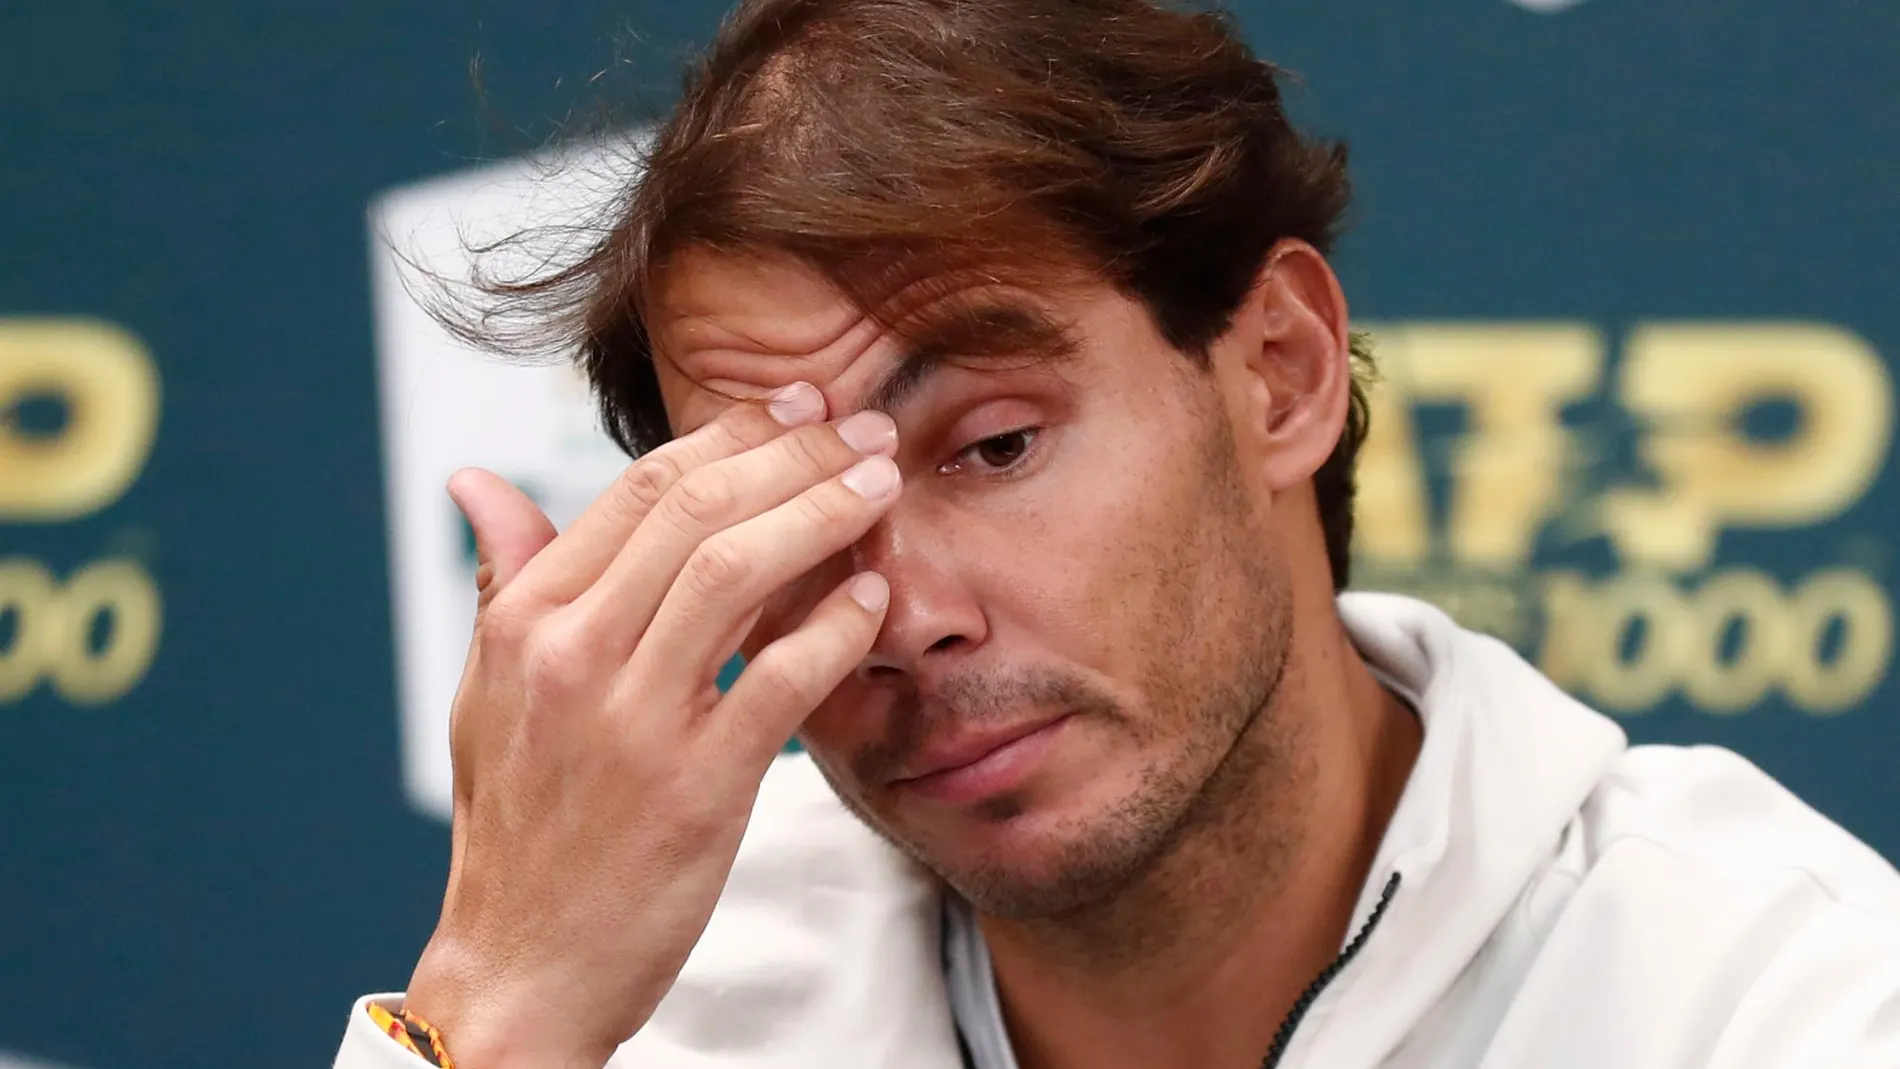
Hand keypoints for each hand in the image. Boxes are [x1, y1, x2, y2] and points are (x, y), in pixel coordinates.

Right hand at [402, 383, 899, 1068]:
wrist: (523, 968)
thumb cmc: (517, 827)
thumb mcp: (486, 693)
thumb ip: (505, 581)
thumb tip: (479, 482)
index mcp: (526, 622)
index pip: (640, 488)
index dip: (731, 435)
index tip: (796, 409)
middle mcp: (570, 655)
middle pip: (696, 510)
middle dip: (793, 455)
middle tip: (861, 430)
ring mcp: (631, 720)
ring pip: (736, 573)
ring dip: (822, 515)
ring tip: (881, 487)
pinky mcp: (695, 788)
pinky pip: (780, 682)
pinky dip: (835, 631)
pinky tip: (874, 600)